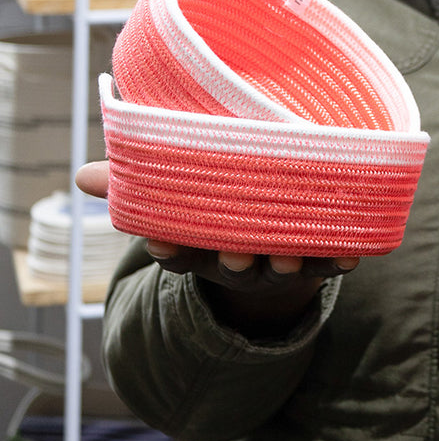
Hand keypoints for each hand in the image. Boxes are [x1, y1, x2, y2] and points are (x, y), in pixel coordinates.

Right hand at [75, 159, 359, 336]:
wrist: (277, 250)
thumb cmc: (220, 209)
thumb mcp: (178, 199)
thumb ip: (140, 182)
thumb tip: (83, 175)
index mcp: (202, 247)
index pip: (177, 253)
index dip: (169, 248)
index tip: (160, 238)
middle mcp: (241, 259)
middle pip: (235, 263)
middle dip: (236, 258)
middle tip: (236, 251)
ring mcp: (280, 258)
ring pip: (284, 264)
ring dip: (289, 260)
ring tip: (292, 254)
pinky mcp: (320, 254)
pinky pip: (333, 258)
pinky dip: (342, 255)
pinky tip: (353, 250)